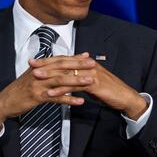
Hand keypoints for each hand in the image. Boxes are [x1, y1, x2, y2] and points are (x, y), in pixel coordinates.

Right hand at [0, 53, 95, 135]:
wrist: (4, 102)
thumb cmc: (20, 90)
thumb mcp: (32, 76)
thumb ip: (45, 71)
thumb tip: (58, 66)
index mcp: (39, 66)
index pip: (59, 59)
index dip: (74, 57)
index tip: (87, 56)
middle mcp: (40, 73)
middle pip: (62, 67)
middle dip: (79, 65)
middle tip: (93, 64)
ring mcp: (38, 84)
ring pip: (61, 81)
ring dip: (77, 81)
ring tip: (91, 80)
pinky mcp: (37, 97)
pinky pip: (56, 98)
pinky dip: (68, 99)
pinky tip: (80, 101)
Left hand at [31, 55, 147, 119]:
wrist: (126, 97)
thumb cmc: (109, 90)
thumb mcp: (93, 81)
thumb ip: (81, 76)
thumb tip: (69, 74)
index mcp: (85, 63)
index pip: (64, 59)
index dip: (49, 59)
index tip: (35, 61)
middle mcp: (87, 65)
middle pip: (63, 63)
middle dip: (45, 64)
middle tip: (31, 65)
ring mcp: (90, 73)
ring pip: (66, 73)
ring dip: (50, 75)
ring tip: (36, 77)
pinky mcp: (94, 84)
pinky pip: (74, 86)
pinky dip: (61, 90)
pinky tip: (50, 93)